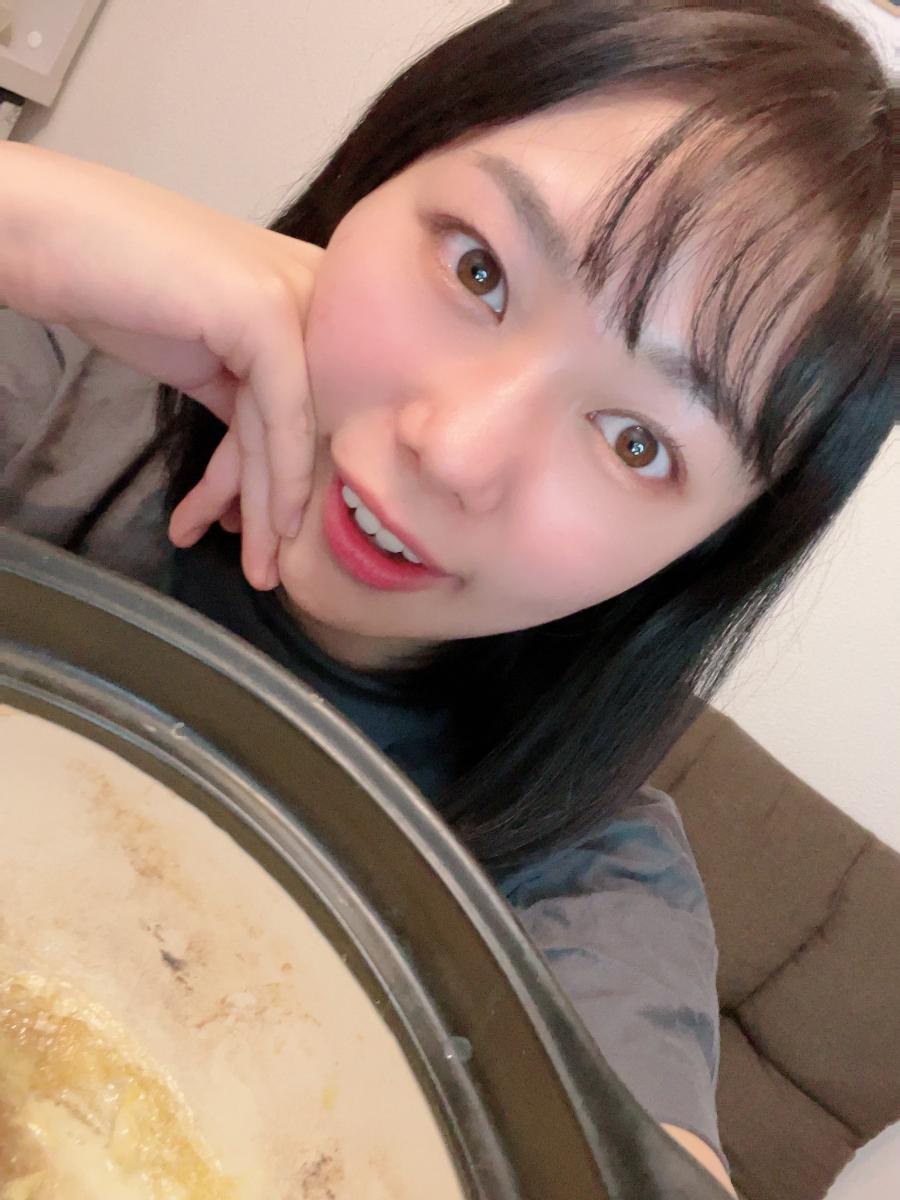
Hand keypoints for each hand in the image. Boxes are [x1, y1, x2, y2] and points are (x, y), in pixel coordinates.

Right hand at [1, 142, 322, 587]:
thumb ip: (245, 390)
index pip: (309, 403)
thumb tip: (266, 455)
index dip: (286, 476)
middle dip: (285, 504)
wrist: (46, 234)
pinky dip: (275, 478)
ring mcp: (294, 295)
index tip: (266, 534)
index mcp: (307, 291)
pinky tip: (258, 526)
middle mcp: (314, 289)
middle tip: (270, 571)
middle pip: (309, 421)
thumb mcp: (200, 349)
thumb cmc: (113, 282)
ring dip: (273, 510)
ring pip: (295, 429)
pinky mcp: (265, 310)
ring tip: (259, 572)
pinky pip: (282, 417)